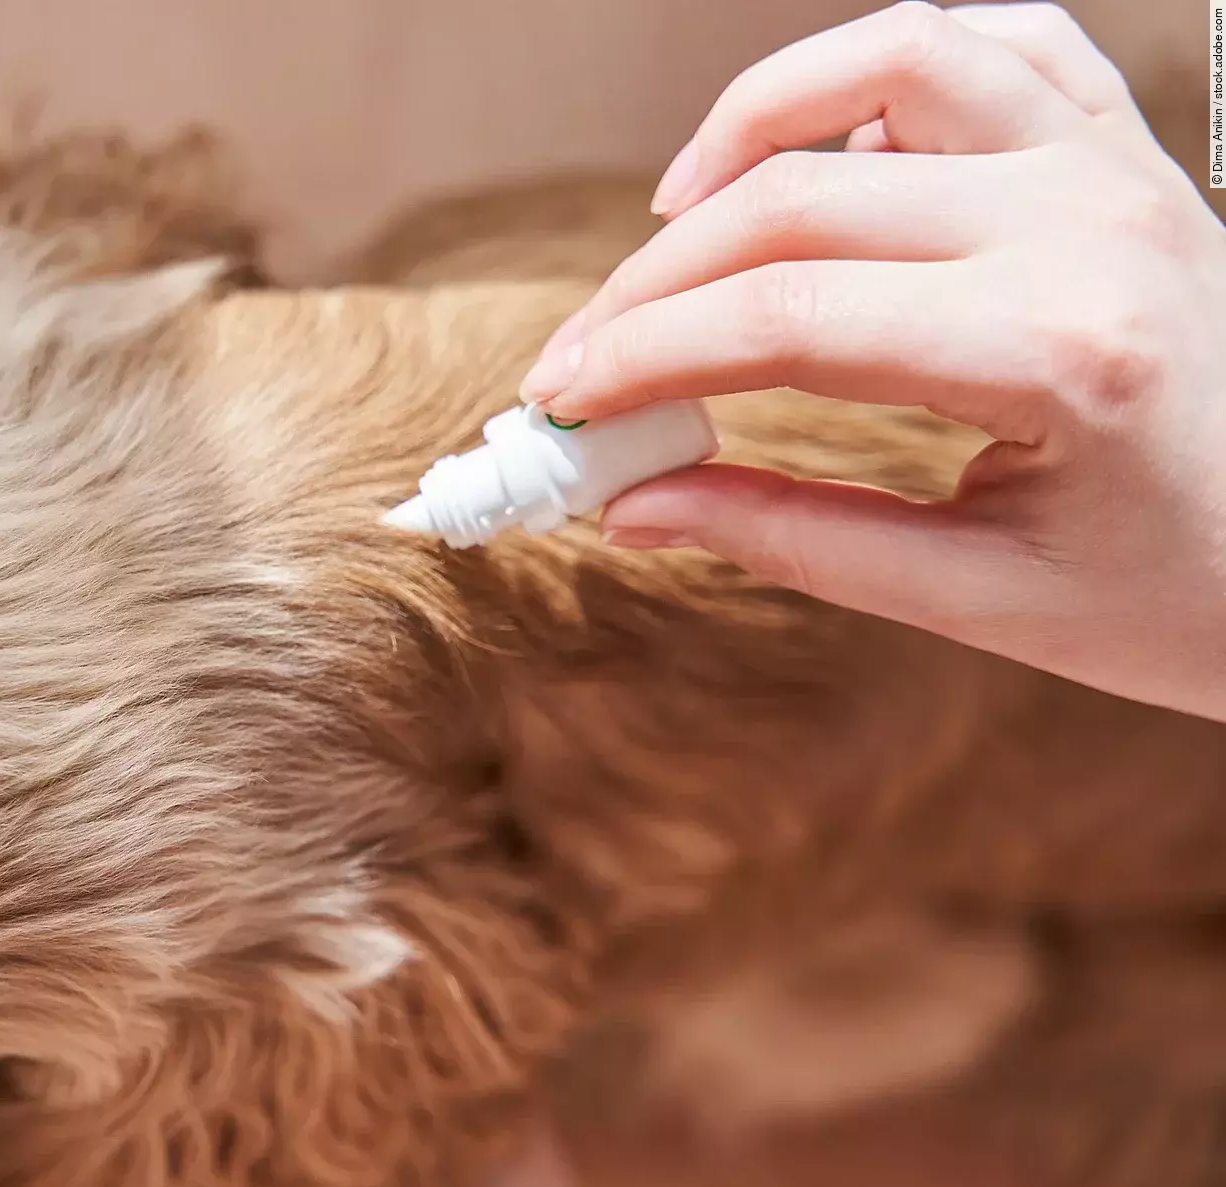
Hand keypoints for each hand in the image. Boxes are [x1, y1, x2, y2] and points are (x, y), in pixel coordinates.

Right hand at [520, 2, 1225, 722]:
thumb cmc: (1190, 598)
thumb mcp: (982, 599)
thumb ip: (791, 537)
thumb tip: (633, 508)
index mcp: (1057, 350)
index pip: (780, 319)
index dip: (637, 357)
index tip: (556, 410)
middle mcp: (1085, 226)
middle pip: (796, 201)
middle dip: (654, 286)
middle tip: (582, 366)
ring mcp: (1115, 168)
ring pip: (890, 62)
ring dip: (755, 126)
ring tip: (676, 215)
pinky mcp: (1129, 153)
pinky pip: (1001, 42)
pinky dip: (887, 69)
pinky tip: (828, 151)